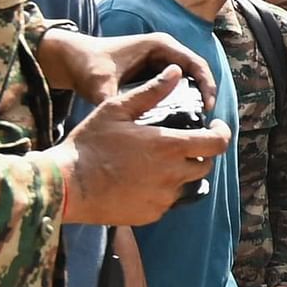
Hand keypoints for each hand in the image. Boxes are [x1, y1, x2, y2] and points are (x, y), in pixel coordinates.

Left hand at [38, 29, 215, 107]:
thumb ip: (114, 102)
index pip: (195, 63)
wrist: (70, 59)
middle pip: (196, 72)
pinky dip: (182, 101)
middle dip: (204, 95)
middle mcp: (165, 51)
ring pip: (188, 81)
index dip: (206, 85)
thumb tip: (127, 128)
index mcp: (160, 46)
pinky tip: (180, 120)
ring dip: (195, 99)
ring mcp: (160, 62)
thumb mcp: (101, 85)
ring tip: (196, 123)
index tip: (207, 108)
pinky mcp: (154, 73)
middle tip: (205, 120)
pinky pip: (176, 86)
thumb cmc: (86, 65)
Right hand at [48, 68, 232, 225]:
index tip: (214, 127)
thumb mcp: (117, 109)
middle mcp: (172, 174)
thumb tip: (176, 71)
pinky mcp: (151, 215)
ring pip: (187, 184)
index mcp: (169, 146)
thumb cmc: (89, 143)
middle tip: (179, 144)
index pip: (217, 143)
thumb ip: (151, 91)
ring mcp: (163, 198)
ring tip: (156, 162)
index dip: (222, 133)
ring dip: (180, 172)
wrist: (64, 185)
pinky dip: (161, 190)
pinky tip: (140, 181)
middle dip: (199, 153)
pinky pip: (167, 201)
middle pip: (205, 165)